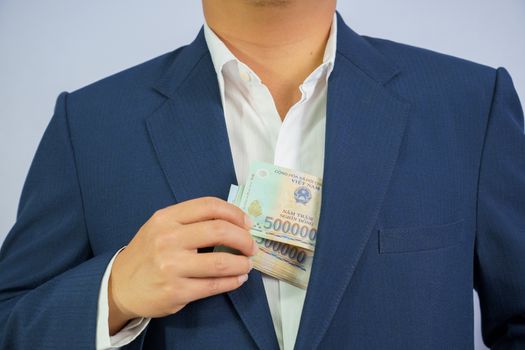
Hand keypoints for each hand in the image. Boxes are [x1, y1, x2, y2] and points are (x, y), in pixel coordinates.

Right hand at [107, 197, 256, 333]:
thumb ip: (191, 220)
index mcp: (166, 218)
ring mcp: (171, 266)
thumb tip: (234, 221)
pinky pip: (214, 285)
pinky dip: (233, 281)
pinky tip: (238, 278)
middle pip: (219, 231)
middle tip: (251, 246)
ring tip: (247, 264)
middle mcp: (168, 239)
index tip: (247, 223)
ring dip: (242, 263)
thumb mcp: (161, 227)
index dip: (235, 213)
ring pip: (221, 262)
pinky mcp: (176, 291)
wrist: (119, 285)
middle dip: (244, 239)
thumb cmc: (148, 253)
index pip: (210, 206)